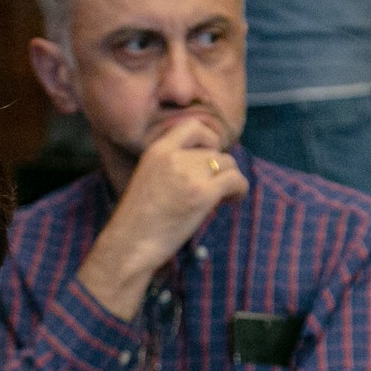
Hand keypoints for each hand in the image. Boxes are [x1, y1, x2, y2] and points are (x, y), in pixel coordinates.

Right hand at [79, 117, 246, 319]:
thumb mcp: (148, 178)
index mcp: (157, 150)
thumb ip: (172, 165)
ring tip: (223, 197)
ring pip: (229, 164)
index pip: (193, 126)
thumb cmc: (138, 220)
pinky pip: (236, 180)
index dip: (209, 139)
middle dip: (220, 168)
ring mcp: (189, 174)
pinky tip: (231, 200)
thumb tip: (206, 163)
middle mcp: (173, 156)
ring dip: (230, 179)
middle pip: (215, 150)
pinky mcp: (202, 194)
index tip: (210, 156)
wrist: (130, 244)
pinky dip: (240, 189)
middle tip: (215, 188)